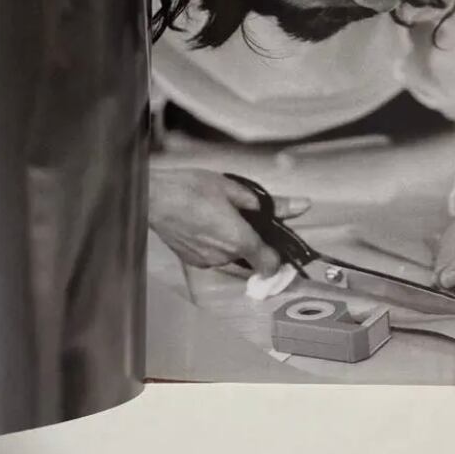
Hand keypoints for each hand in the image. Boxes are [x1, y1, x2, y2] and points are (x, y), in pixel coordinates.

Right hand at [149, 167, 310, 273]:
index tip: (279, 246)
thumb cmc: (190, 189)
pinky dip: (215, 244)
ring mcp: (206, 261)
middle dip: (252, 240)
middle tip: (244, 216)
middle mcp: (224, 257)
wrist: (153, 197)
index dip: (278, 257)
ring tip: (220, 216)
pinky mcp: (192, 261)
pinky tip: (206, 224)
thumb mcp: (235, 189)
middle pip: (251, 257)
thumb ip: (271, 203)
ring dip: (232, 242)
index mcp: (240, 240)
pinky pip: (213, 256)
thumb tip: (301, 205)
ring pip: (231, 256)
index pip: (270, 264)